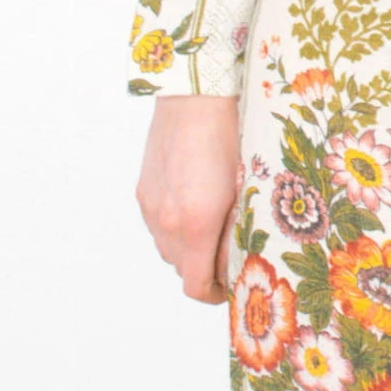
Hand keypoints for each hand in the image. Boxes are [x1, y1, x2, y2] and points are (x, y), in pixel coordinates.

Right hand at [136, 94, 240, 304]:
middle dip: (204, 269)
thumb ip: (239, 231)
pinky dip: (174, 226)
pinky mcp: (144, 189)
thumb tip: (239, 260)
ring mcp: (150, 204)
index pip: (195, 285)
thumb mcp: (246, 188)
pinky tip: (195, 203)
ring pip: (167, 247)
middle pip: (181, 269)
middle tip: (229, 255)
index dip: (215, 294)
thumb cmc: (232, 136)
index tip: (231, 288)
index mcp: (194, 224)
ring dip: (188, 248)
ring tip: (213, 227)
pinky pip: (157, 223)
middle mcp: (165, 221)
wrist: (196, 95)